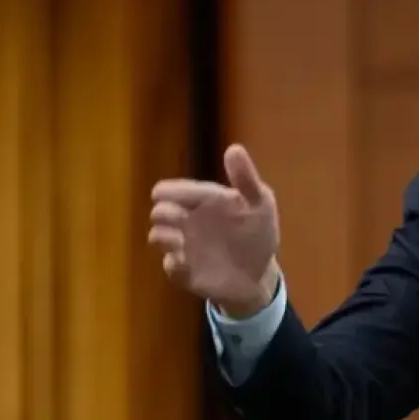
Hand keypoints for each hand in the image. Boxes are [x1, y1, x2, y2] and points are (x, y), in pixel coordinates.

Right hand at [149, 144, 280, 316]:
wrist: (259, 271)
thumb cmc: (257, 232)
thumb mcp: (260, 203)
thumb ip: (246, 179)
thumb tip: (234, 148)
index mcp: (203, 201)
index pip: (175, 191)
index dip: (170, 191)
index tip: (161, 194)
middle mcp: (187, 222)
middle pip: (160, 212)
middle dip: (164, 213)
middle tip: (180, 218)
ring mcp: (183, 247)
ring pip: (157, 237)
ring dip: (165, 238)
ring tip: (182, 240)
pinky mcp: (184, 272)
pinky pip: (170, 267)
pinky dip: (175, 265)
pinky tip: (187, 264)